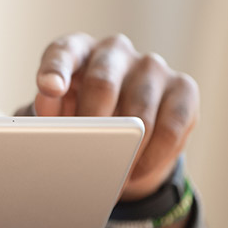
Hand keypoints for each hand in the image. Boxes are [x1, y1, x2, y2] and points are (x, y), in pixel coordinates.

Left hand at [32, 33, 199, 200]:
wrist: (124, 135)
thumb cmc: (80, 119)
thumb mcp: (57, 117)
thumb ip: (46, 115)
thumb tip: (44, 119)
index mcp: (77, 51)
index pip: (62, 52)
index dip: (55, 70)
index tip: (49, 88)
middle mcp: (114, 51)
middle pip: (103, 82)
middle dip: (91, 124)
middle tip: (83, 155)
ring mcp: (151, 66)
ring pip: (140, 108)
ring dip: (124, 147)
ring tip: (109, 176)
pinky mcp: (183, 88)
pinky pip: (173, 123)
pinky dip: (154, 154)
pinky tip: (137, 172)